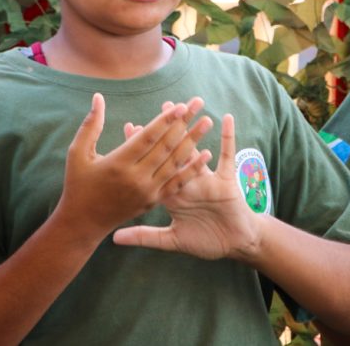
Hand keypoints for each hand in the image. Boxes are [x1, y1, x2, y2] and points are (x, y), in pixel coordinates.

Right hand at [55, 94, 212, 242]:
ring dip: (193, 141)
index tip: (181, 105)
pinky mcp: (153, 201)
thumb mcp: (78, 154)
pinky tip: (207, 154)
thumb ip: (91, 125)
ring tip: (207, 122)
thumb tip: (98, 97)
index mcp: (118, 163)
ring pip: (175, 162)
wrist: (84, 223)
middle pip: (166, 146)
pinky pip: (177, 183)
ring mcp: (147, 191)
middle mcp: (136, 178)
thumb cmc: (78, 184)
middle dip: (185, 123)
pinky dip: (193, 169)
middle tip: (200, 103)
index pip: (147, 137)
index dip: (165, 120)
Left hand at [113, 114, 262, 260]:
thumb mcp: (171, 241)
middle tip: (163, 104)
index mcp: (172, 193)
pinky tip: (227, 119)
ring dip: (195, 127)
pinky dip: (228, 138)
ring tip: (191, 104)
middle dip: (169, 128)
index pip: (153, 166)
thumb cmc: (206, 242)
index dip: (143, 148)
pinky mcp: (226, 181)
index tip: (130, 127)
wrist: (235, 245)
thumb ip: (144, 237)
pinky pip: (227, 156)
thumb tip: (114, 239)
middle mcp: (188, 181)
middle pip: (174, 150)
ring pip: (198, 148)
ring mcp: (207, 179)